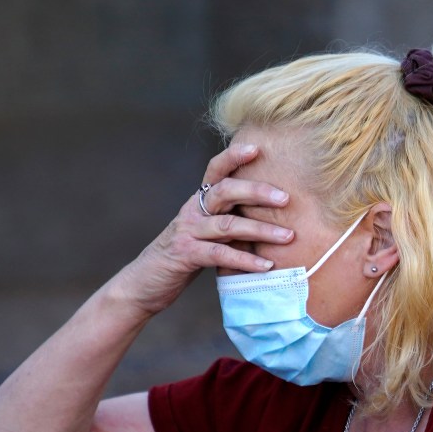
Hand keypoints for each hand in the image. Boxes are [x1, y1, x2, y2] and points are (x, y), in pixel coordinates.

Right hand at [106, 142, 294, 315]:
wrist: (145, 283)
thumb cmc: (184, 258)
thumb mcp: (205, 233)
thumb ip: (228, 221)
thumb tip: (267, 218)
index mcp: (199, 202)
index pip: (216, 171)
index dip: (234, 156)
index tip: (258, 148)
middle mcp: (192, 211)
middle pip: (225, 191)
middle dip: (257, 192)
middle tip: (286, 198)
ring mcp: (188, 232)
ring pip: (228, 224)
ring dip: (260, 230)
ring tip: (288, 236)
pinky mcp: (186, 255)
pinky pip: (220, 254)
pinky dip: (245, 260)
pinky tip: (266, 265)